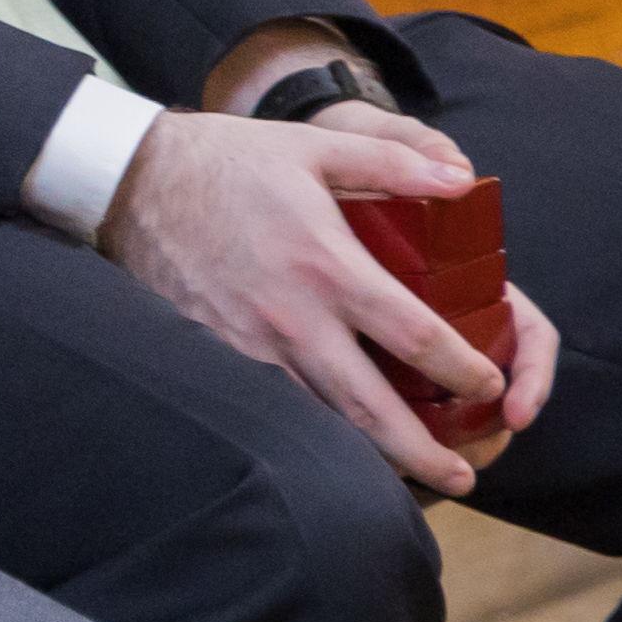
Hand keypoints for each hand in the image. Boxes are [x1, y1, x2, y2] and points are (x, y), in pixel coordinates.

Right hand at [100, 102, 535, 498]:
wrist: (131, 182)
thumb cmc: (228, 160)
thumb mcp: (317, 145)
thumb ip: (396, 160)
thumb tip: (465, 180)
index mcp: (329, 267)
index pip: (416, 337)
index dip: (463, 370)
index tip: (490, 386)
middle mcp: (293, 319)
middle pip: (371, 408)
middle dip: (423, 450)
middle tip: (464, 475)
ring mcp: (249, 345)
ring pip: (320, 422)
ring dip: (369, 456)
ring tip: (410, 476)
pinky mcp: (215, 355)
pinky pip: (273, 409)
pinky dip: (311, 437)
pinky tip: (334, 450)